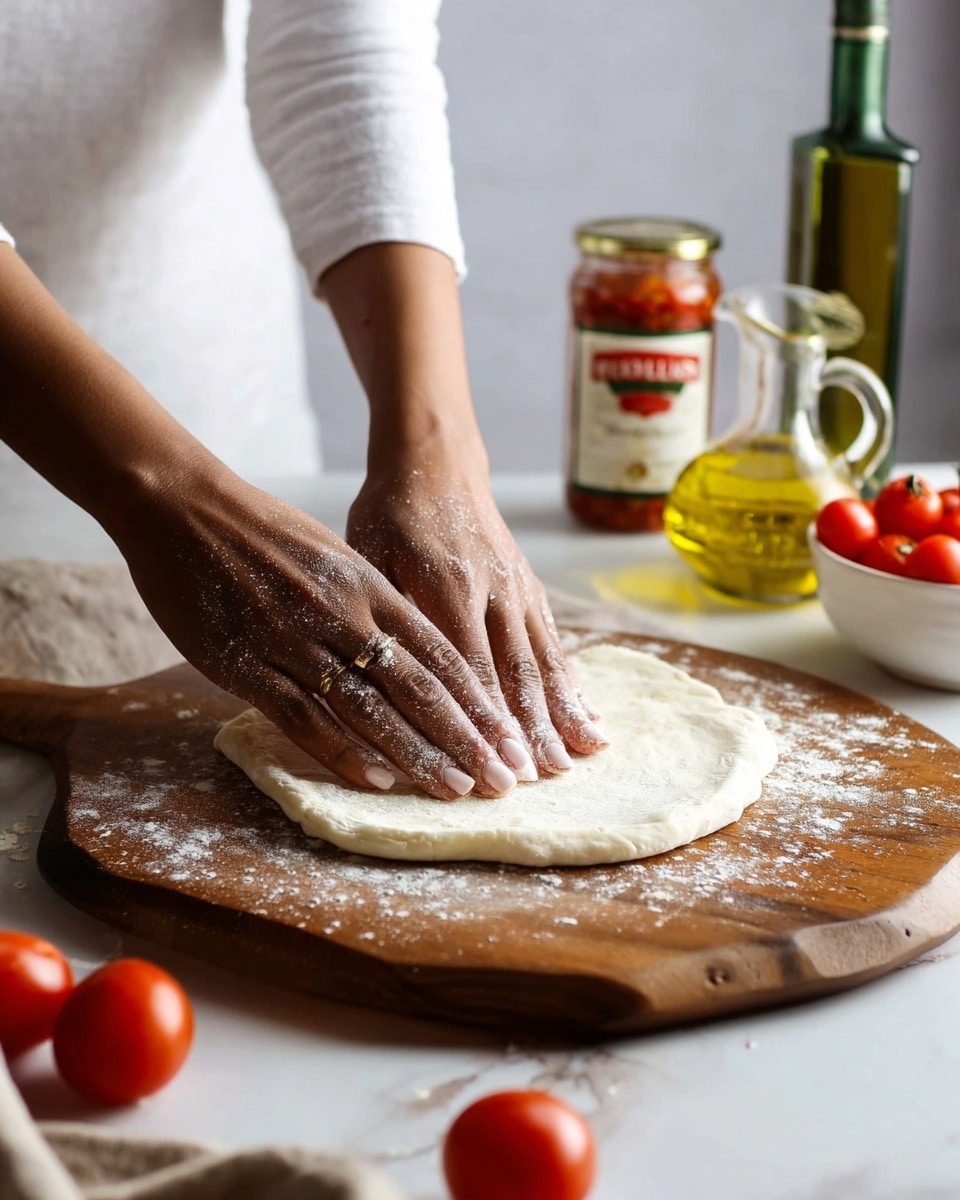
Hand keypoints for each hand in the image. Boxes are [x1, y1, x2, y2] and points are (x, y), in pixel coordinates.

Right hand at [109, 463, 529, 800]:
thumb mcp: (335, 555)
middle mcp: (345, 614)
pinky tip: (376, 779)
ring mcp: (296, 640)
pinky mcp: (248, 663)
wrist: (183, 506)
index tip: (510, 738)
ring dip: (416, 753)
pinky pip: (304, 715)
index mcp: (371, 587)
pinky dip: (342, 751)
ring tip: (455, 789)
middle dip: (466, 738)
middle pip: (419, 687)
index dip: (479, 702)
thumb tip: (409, 647)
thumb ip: (373, 601)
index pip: (442, 655)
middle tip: (501, 779)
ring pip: (371, 708)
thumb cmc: (262, 531)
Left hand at [346, 462, 607, 776]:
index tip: (492, 765)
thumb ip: (386, 614)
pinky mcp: (530, 588)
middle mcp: (490, 591)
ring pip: (542, 660)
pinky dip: (572, 683)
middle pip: (513, 671)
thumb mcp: (369, 554)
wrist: (436, 460)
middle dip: (528, 729)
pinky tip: (588, 718)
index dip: (482, 721)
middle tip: (538, 779)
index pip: (467, 668)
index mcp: (444, 587)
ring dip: (559, 713)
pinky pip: (554, 642)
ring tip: (575, 759)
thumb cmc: (391, 512)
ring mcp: (516, 589)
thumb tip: (390, 680)